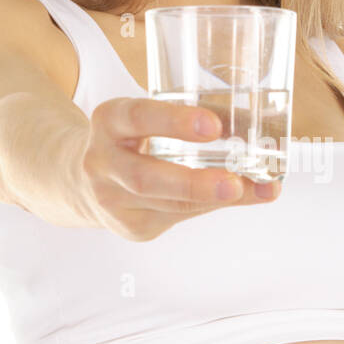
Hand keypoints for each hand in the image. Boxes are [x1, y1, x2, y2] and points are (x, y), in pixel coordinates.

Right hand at [77, 97, 281, 240]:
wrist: (83, 179)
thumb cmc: (132, 140)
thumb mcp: (148, 119)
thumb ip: (193, 122)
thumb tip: (261, 133)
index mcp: (109, 121)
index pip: (138, 117)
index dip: (174, 121)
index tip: (213, 126)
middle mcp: (102, 162)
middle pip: (145, 177)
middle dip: (193, 183)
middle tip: (234, 182)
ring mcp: (112, 200)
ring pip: (166, 205)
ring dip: (211, 200)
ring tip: (248, 191)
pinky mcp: (130, 226)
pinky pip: (175, 217)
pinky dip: (208, 206)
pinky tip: (235, 197)